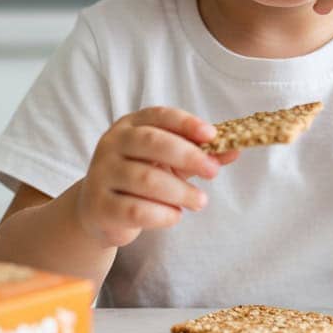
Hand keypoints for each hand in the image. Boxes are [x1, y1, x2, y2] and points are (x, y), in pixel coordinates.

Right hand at [77, 107, 239, 248]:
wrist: (98, 210)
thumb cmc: (140, 177)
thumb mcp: (170, 162)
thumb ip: (199, 153)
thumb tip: (234, 149)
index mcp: (130, 125)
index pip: (160, 116)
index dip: (186, 123)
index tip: (212, 135)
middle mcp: (112, 144)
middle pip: (152, 142)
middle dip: (188, 155)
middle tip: (213, 171)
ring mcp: (102, 174)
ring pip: (146, 179)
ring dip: (180, 191)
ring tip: (200, 201)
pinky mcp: (99, 205)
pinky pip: (135, 209)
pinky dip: (162, 214)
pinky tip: (175, 216)